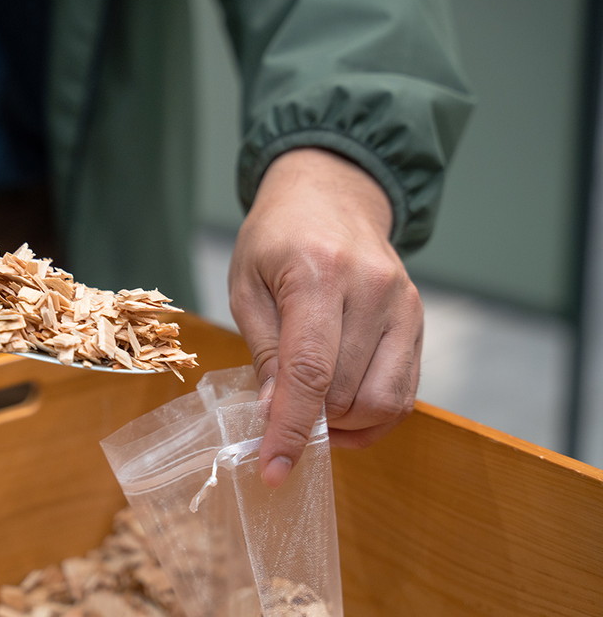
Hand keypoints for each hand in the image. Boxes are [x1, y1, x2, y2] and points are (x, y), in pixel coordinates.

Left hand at [229, 148, 421, 486]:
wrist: (331, 195)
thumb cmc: (276, 239)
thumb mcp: (247, 285)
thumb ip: (265, 350)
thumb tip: (273, 415)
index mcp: (319, 272)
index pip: (310, 371)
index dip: (291, 429)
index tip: (273, 469)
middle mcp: (373, 288)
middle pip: (348, 393)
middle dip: (310, 423)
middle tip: (278, 421)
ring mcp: (404, 305)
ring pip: (384, 401)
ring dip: (344, 426)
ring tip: (311, 413)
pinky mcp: (419, 320)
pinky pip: (405, 392)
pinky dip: (372, 417)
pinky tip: (341, 411)